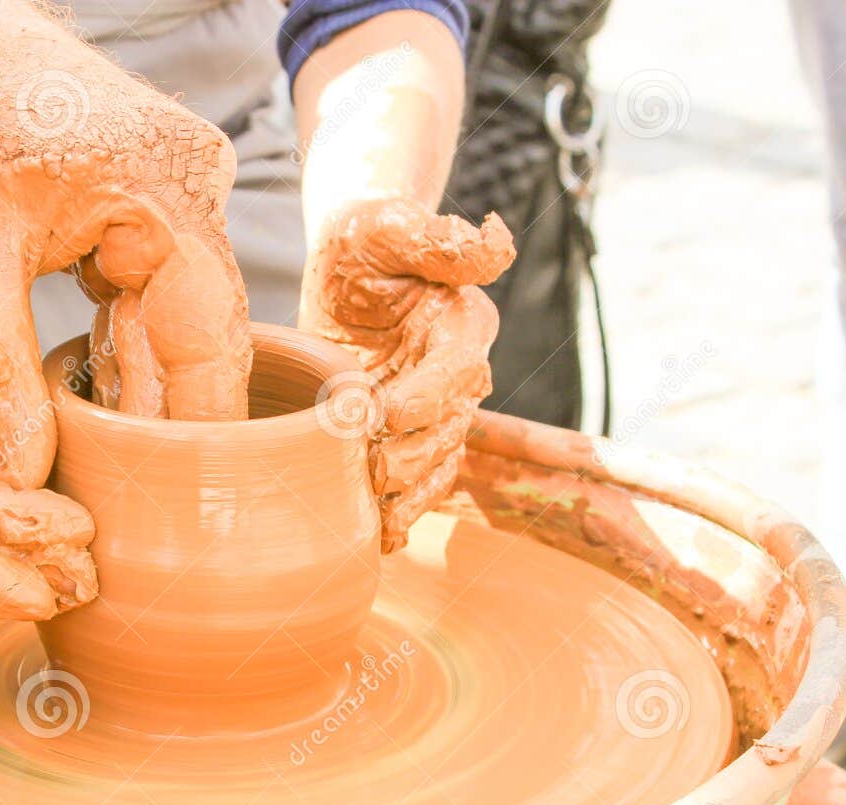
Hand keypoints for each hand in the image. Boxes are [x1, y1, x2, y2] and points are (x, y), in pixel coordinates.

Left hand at [0, 0, 253, 472]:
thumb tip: (18, 480)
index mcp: (169, 188)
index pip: (213, 338)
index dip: (202, 432)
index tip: (192, 510)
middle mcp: (192, 185)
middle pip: (196, 335)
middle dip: (160, 421)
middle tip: (140, 511)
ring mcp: (171, 189)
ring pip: (168, 319)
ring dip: (134, 390)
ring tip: (113, 473)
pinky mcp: (138, 198)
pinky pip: (142, 292)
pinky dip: (114, 348)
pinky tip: (94, 409)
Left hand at [300, 199, 514, 551]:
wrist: (351, 266)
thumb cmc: (369, 240)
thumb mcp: (391, 226)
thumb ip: (437, 238)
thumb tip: (494, 238)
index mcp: (463, 327)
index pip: (457, 370)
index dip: (427, 395)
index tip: (386, 411)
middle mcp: (460, 374)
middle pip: (448, 429)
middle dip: (412, 455)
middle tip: (371, 469)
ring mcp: (435, 411)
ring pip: (436, 465)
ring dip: (409, 496)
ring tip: (378, 516)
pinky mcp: (408, 435)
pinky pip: (418, 483)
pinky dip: (401, 513)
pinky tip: (380, 537)